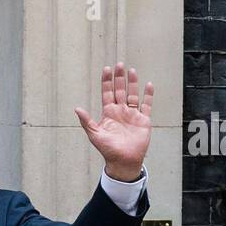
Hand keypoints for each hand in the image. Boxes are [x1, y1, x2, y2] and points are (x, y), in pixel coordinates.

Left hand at [73, 61, 153, 181]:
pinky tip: (148, 85)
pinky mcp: (143, 120)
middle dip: (119, 78)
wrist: (123, 161)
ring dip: (132, 83)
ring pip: (133, 94)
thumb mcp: (94, 134)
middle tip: (119, 64)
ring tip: (132, 70)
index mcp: (109, 113)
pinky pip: (147, 105)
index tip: (107, 69)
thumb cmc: (108, 150)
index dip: (107, 82)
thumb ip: (86, 121)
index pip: (107, 93)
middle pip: (120, 90)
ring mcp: (132, 115)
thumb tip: (77, 108)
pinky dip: (148, 95)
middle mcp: (120, 111)